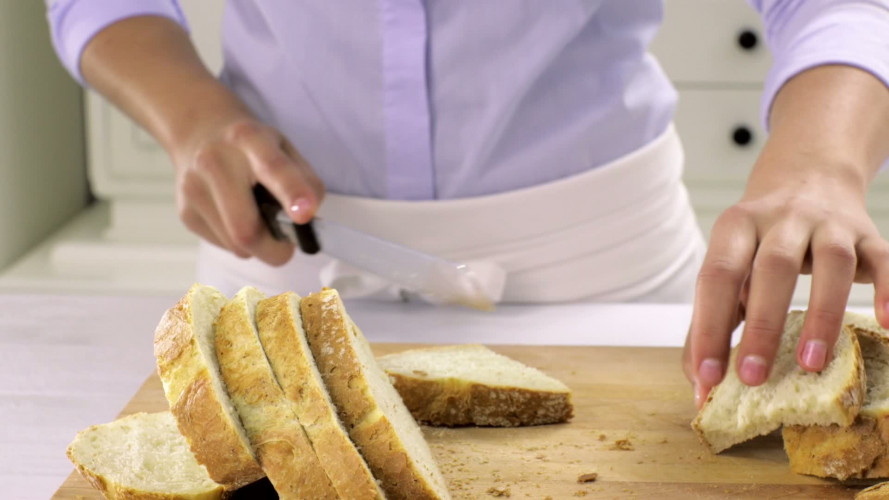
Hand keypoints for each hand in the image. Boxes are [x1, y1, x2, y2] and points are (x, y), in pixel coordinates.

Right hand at [78, 16, 324, 265]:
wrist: (198, 132)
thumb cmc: (252, 147)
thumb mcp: (285, 148)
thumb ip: (305, 181)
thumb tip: (308, 220)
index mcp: (250, 139)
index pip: (273, 168)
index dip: (292, 193)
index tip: (305, 214)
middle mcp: (215, 161)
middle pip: (245, 228)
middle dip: (274, 249)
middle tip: (287, 245)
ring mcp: (193, 189)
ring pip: (235, 245)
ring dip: (257, 245)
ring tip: (258, 219)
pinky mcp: (185, 212)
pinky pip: (222, 244)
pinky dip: (238, 241)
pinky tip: (236, 216)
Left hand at [682, 65, 888, 408]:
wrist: (808, 175)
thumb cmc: (760, 241)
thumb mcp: (730, 265)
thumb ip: (712, 320)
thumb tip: (701, 384)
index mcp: (736, 226)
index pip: (717, 277)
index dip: (709, 327)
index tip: (707, 376)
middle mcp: (782, 218)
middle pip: (772, 268)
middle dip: (761, 326)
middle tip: (753, 378)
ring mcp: (828, 224)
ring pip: (830, 263)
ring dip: (821, 315)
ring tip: (810, 364)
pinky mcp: (868, 234)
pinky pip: (883, 259)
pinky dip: (888, 290)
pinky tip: (885, 325)